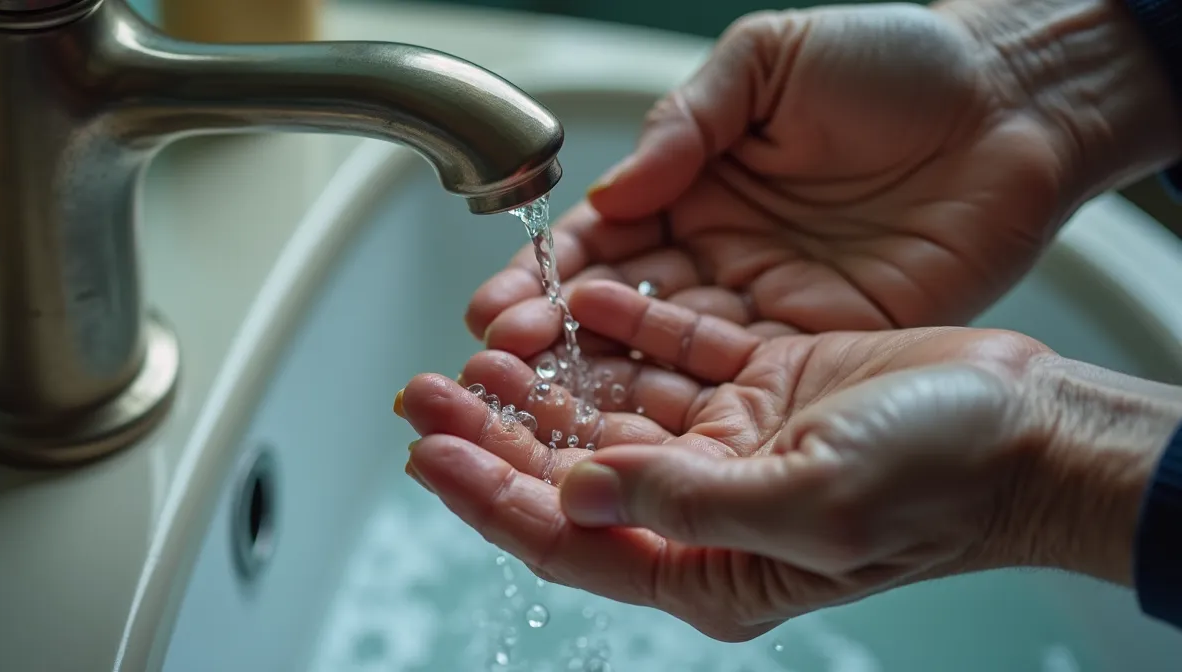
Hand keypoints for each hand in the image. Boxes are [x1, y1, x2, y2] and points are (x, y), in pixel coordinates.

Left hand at [400, 280, 1176, 640]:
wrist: (1029, 430)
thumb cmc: (943, 486)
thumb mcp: (809, 504)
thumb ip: (684, 503)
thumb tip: (577, 492)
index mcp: (709, 567)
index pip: (569, 538)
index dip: (492, 496)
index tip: (433, 452)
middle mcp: (706, 508)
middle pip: (570, 474)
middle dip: (495, 432)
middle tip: (427, 392)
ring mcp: (729, 444)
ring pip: (608, 413)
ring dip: (546, 381)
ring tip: (481, 347)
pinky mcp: (756, 387)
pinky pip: (670, 356)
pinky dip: (625, 328)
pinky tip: (580, 301)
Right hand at [467, 0, 1180, 351]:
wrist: (1008, 103)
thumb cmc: (892, 63)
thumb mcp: (767, 61)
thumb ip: (686, 121)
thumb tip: (615, 192)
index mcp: (692, 183)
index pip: (601, 238)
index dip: (546, 273)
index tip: (497, 304)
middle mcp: (717, 252)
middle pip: (618, 307)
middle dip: (554, 338)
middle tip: (497, 368)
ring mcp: (765, 303)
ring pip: (665, 352)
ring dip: (602, 379)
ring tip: (539, 403)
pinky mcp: (818, 343)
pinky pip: (739, 377)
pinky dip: (683, 400)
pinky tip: (628, 418)